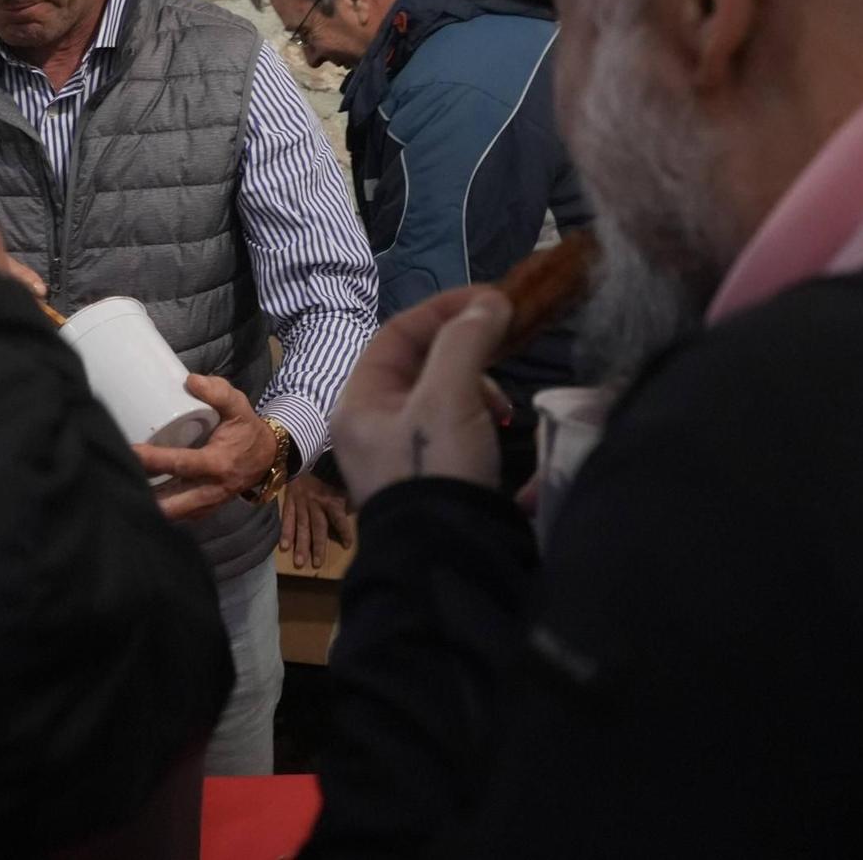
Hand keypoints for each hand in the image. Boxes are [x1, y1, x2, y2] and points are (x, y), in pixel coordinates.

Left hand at [136, 375, 277, 521]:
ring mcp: (207, 504)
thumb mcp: (239, 405)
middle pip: (172, 502)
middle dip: (144, 496)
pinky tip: (139, 498)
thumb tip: (189, 380)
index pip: (181, 464)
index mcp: (218, 463)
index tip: (130, 451)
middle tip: (118, 479)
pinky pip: (178, 516)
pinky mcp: (203, 511)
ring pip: (173, 514)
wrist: (267, 457)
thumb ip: (218, 391)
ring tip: (122, 491)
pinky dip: (159, 510)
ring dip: (149, 506)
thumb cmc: (246, 429)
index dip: (154, 460)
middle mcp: (211, 489)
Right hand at [280, 474, 353, 569]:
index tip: (347, 545)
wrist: (305, 457)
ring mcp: (301, 503)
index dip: (343, 531)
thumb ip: (349, 501)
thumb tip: (360, 513)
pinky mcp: (290, 501)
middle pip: (317, 527)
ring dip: (300, 545)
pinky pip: (287, 518)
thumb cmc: (328, 474)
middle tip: (316, 564)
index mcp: (331, 499)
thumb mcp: (342, 485)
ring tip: (299, 562)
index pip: (339, 518)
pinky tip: (283, 547)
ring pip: (301, 526)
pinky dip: (285, 532)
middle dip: (317, 546)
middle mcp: (316, 503)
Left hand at [330, 287, 511, 507]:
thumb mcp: (448, 398)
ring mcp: (400, 454)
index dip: (444, 310)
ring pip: (440, 395)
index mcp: (360, 401)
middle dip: (465, 351)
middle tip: (503, 351)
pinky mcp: (430, 477)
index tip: (490, 301)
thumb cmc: (436, 469)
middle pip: (419, 364)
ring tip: (502, 405)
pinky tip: (499, 427)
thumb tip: (489, 303)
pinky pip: (452, 427)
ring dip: (476, 385)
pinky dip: (478, 416)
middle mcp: (372, 425)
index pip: (397, 334)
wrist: (449, 561)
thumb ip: (465, 342)